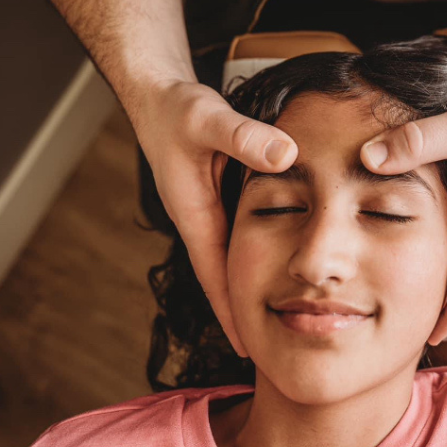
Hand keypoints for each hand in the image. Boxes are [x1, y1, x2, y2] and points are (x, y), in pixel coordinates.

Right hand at [132, 78, 297, 355]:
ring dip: (252, 287)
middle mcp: (201, 219)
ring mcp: (210, 210)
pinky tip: (278, 263)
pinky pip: (240, 235)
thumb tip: (287, 157)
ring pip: (235, 259)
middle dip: (245, 314)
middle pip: (227, 278)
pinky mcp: (219, 197)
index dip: (233, 314)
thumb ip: (244, 136)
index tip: (250, 352)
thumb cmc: (177, 109)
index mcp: (195, 215)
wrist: (159, 95)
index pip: (217, 277)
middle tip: (274, 350)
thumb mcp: (210, 120)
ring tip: (281, 319)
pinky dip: (257, 254)